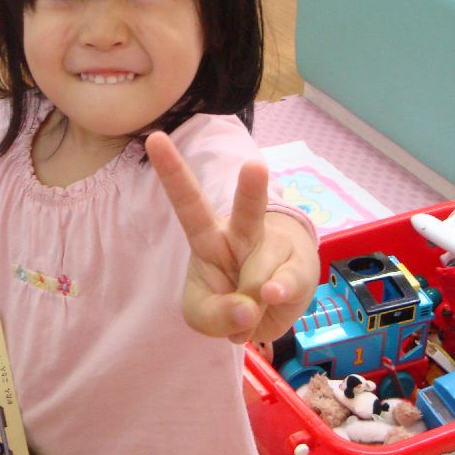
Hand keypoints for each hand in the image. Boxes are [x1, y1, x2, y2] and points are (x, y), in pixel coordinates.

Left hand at [146, 131, 318, 343]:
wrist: (274, 306)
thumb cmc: (230, 299)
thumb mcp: (204, 315)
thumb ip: (214, 317)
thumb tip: (248, 308)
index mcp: (207, 235)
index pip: (187, 201)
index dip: (171, 171)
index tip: (155, 138)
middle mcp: (242, 232)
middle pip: (248, 209)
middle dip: (253, 188)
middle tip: (255, 166)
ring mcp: (275, 247)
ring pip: (262, 267)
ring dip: (251, 296)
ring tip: (252, 303)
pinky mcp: (300, 266)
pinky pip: (283, 286)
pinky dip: (274, 299)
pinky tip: (274, 296)